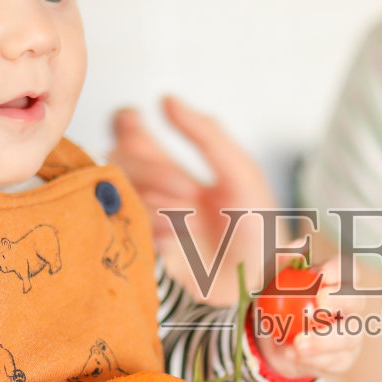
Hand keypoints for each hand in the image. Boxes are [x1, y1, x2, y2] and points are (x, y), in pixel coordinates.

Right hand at [110, 96, 276, 304]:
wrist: (260, 282)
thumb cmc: (257, 229)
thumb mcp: (240, 172)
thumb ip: (206, 134)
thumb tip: (166, 99)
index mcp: (175, 170)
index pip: (129, 133)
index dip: (126, 125)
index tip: (136, 125)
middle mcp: (153, 193)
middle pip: (120, 159)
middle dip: (152, 169)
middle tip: (187, 190)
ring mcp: (144, 220)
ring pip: (122, 190)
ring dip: (156, 199)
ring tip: (190, 218)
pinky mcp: (140, 248)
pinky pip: (126, 223)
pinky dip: (152, 224)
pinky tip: (177, 234)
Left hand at [253, 254, 365, 380]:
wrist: (271, 340)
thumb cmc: (275, 301)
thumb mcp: (269, 279)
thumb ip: (280, 260)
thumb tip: (298, 247)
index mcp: (338, 281)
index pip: (348, 270)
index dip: (339, 271)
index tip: (320, 276)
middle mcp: (351, 306)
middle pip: (357, 301)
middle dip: (342, 300)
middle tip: (319, 304)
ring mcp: (351, 334)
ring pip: (349, 337)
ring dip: (324, 340)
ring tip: (297, 343)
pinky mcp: (343, 359)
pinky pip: (335, 361)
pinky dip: (314, 360)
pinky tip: (293, 355)